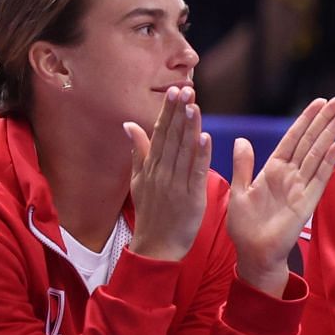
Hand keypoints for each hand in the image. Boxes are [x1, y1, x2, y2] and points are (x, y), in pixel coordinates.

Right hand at [124, 86, 207, 261]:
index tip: (174, 90)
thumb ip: (138, 152)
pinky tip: (205, 137)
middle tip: (185, 89)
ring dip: (188, 127)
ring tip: (194, 105)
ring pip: (183, 151)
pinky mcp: (191, 198)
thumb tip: (129, 125)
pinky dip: (200, 155)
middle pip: (171, 137)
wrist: (156, 246)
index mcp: (151, 167)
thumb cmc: (151, 213)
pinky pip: (196, 173)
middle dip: (178, 112)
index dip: (167, 112)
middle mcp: (162, 172)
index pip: (159, 133)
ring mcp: (176, 185)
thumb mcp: (138, 181)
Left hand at [226, 96, 334, 295]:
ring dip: (330, 133)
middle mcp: (290, 175)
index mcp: (272, 169)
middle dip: (324, 120)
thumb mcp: (238, 191)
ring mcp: (300, 187)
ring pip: (318, 153)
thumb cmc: (244, 226)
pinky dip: (329, 160)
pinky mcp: (306, 202)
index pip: (292, 138)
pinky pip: (320, 177)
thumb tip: (242, 140)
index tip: (318, 102)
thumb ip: (243, 165)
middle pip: (310, 141)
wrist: (253, 253)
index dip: (305, 120)